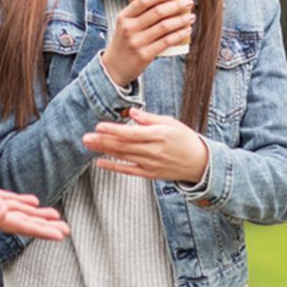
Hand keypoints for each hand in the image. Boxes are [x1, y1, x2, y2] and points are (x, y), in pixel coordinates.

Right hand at [0, 170, 70, 240]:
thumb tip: (2, 211)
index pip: (22, 226)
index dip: (42, 230)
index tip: (60, 235)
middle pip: (25, 223)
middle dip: (46, 227)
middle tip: (66, 230)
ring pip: (19, 212)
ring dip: (37, 215)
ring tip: (56, 217)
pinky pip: (8, 202)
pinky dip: (21, 202)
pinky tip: (31, 201)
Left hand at [81, 108, 208, 183]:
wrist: (200, 163)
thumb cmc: (185, 139)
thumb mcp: (171, 123)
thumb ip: (150, 118)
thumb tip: (132, 112)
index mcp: (159, 135)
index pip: (131, 134)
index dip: (114, 130)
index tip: (99, 125)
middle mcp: (153, 151)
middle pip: (123, 146)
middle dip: (103, 141)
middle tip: (85, 137)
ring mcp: (150, 164)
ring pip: (123, 157)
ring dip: (104, 151)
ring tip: (89, 144)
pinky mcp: (150, 174)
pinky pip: (128, 170)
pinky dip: (113, 167)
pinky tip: (100, 162)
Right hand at [99, 0, 194, 88]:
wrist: (113, 68)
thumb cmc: (124, 43)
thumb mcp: (125, 25)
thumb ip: (139, 14)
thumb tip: (165, 1)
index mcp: (124, 17)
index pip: (143, 1)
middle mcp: (129, 28)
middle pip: (157, 12)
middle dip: (176, 5)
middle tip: (188, 2)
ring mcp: (137, 42)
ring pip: (164, 26)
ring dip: (181, 19)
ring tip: (190, 16)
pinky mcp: (145, 55)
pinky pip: (166, 42)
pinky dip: (179, 35)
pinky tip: (186, 30)